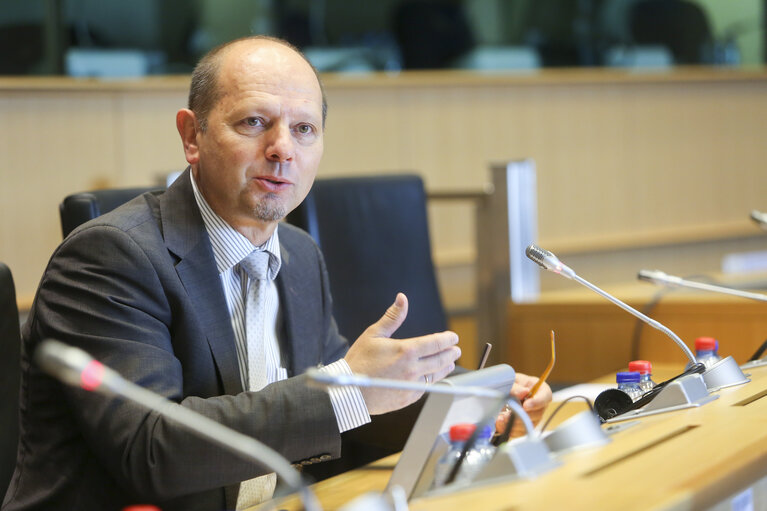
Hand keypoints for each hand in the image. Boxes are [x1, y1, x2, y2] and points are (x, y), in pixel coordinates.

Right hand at [344, 293, 460, 414]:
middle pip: (441, 359)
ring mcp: (412, 385)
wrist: (349, 391)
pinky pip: (426, 388)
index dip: (448, 339)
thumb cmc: (358, 362)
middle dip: (451, 353)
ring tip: (449, 363)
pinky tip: (431, 376)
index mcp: (406, 350)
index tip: (453, 337)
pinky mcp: (408, 397)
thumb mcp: (373, 334)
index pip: (436, 343)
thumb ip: (392, 317)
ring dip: (445, 367)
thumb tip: (402, 298)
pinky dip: (432, 380)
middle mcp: (413, 368)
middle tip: (456, 350)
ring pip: (436, 375)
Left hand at [495, 372, 551, 437]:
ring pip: (530, 425)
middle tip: (509, 414)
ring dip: (515, 424)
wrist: (499, 391)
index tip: (525, 405)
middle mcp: (538, 405)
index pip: (546, 396)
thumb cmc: (508, 383)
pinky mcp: (524, 426)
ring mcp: (532, 417)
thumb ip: (516, 386)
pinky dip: (510, 430)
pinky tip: (500, 423)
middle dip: (523, 415)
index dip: (537, 402)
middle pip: (538, 414)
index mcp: (539, 389)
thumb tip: (524, 392)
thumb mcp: (510, 380)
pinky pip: (521, 432)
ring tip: (501, 418)